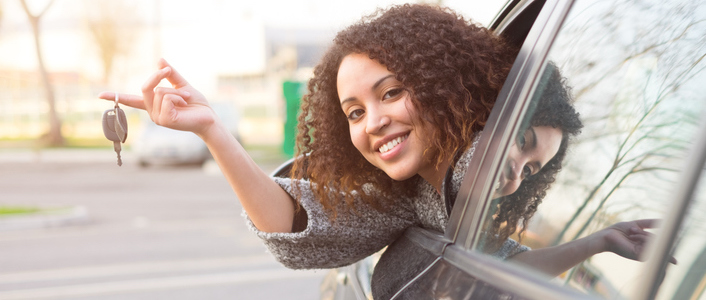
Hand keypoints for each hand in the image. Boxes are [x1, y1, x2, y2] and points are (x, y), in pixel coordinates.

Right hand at [98, 59, 217, 135]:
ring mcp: (157, 118)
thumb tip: (159, 60)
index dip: (115, 96)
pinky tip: (185, 105)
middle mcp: (152, 112)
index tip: (99, 95)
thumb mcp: (182, 85)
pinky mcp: (165, 121)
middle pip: (145, 87)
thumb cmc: (195, 104)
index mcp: (153, 104)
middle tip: (169, 72)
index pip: (131, 100)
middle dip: (159, 76)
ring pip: (159, 92)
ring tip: (186, 100)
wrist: (208, 116)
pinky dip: (178, 97)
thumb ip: (170, 74)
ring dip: (176, 92)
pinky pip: (166, 99)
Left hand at [600, 219, 676, 263]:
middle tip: (631, 232)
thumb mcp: (637, 225)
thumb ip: (651, 223)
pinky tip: (632, 235)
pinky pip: (648, 243)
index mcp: (645, 247)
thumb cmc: (619, 231)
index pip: (660, 249)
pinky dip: (640, 236)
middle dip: (645, 233)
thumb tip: (665, 220)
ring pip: (653, 241)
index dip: (668, 251)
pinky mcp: (639, 255)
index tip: (675, 260)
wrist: (607, 235)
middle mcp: (646, 252)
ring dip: (641, 234)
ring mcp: (643, 255)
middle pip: (657, 241)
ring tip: (630, 234)